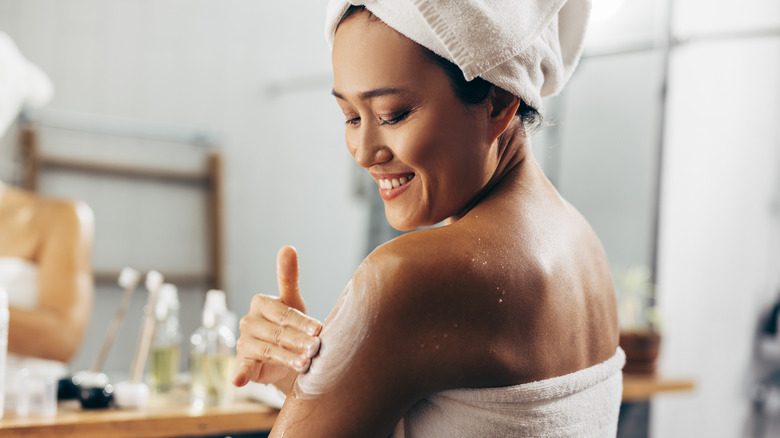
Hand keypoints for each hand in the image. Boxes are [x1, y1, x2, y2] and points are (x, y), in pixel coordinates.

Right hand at [233, 246, 321, 392]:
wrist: (284, 354)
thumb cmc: (290, 324)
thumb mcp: (292, 301)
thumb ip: (288, 276)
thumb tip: (287, 247)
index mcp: (260, 303)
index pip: (283, 313)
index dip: (302, 322)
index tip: (318, 329)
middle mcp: (248, 321)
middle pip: (278, 332)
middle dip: (299, 341)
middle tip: (317, 349)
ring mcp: (244, 342)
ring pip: (270, 351)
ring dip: (288, 358)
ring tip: (306, 365)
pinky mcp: (243, 362)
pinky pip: (241, 368)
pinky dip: (240, 374)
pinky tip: (238, 380)